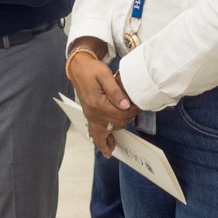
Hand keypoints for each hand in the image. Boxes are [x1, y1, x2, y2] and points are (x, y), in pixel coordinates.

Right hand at [68, 42, 140, 157]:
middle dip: (126, 120)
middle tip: (136, 114)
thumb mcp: (104, 75)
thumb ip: (115, 90)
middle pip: (114, 124)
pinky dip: (101, 142)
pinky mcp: (89, 115)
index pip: (119, 114)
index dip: (132, 112)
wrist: (78, 68)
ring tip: (116, 146)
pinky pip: (94, 133)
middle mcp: (93, 113)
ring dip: (112, 138)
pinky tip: (107, 149)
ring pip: (103, 133)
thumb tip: (126, 105)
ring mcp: (90, 116)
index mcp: (97, 103)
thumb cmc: (92, 70)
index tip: (139, 107)